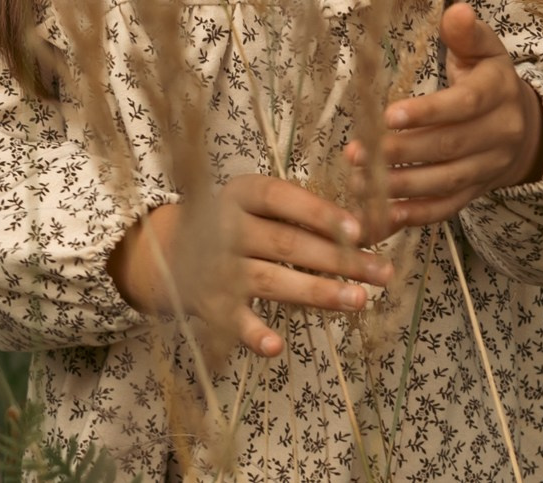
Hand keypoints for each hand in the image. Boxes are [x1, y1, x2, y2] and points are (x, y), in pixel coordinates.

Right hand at [107, 174, 392, 359]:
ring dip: (316, 292)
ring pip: (271, 280)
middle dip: (339, 260)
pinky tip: (277, 347)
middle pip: (287, 243)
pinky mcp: (209, 305)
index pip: (283, 199)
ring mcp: (216, 268)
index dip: (320, 213)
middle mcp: (226, 228)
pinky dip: (253, 335)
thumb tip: (367, 227)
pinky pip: (233, 322)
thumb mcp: (252, 205)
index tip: (359, 228)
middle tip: (382, 274)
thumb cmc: (228, 224)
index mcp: (240, 195)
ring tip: (359, 301)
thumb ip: (296, 213)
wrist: (161, 251)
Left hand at [346, 2, 542, 230]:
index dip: (427, 112)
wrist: (524, 125)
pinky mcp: (476, 191)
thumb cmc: (488, 78)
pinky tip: (383, 214)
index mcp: (498, 94)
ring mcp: (488, 167)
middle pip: (448, 148)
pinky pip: (446, 208)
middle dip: (401, 152)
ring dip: (400, 185)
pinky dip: (415, 215)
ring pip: (444, 182)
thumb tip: (457, 11)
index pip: (463, 106)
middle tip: (358, 153)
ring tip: (359, 181)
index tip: (388, 115)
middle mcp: (498, 134)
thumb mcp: (484, 49)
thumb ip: (466, 33)